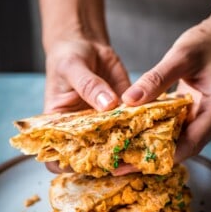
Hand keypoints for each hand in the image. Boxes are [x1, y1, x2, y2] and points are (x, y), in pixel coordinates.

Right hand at [44, 38, 130, 172]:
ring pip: (114, 141)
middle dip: (105, 162)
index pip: (58, 154)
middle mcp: (82, 127)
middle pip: (91, 154)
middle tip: (123, 163)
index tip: (87, 166)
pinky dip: (141, 127)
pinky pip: (131, 122)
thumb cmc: (69, 56)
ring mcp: (104, 121)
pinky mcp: (122, 111)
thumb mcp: (73, 67)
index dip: (67, 165)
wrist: (87, 45)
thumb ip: (89, 86)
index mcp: (61, 123)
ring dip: (126, 148)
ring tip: (141, 152)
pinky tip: (152, 129)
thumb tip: (108, 105)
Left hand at [121, 18, 210, 164]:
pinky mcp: (200, 115)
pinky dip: (161, 132)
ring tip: (124, 151)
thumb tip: (128, 101)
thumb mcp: (180, 57)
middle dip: (152, 156)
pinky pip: (180, 130)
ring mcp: (209, 120)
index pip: (189, 144)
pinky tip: (140, 132)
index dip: (159, 157)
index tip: (129, 164)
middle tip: (120, 162)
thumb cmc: (207, 43)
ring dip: (154, 146)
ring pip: (180, 141)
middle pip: (184, 148)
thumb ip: (156, 79)